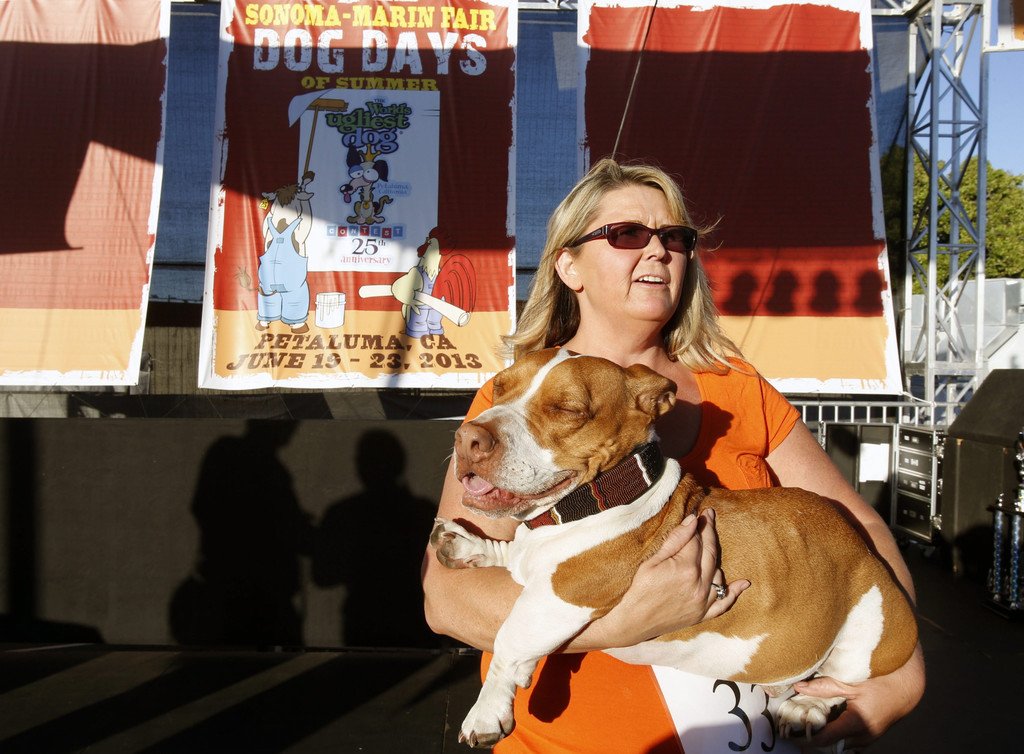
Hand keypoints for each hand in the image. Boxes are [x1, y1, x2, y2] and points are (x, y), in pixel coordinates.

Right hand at [602, 509, 749, 645]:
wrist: (635, 621)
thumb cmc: (641, 589)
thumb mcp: (653, 561)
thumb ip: (675, 540)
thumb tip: (692, 521)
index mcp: (685, 568)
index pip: (697, 540)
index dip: (698, 525)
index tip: (701, 514)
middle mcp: (699, 584)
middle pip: (711, 551)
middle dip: (710, 532)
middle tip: (710, 517)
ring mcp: (704, 601)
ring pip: (718, 572)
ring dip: (715, 557)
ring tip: (709, 544)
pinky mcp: (704, 614)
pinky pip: (725, 602)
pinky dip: (734, 592)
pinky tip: (743, 583)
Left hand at [794, 645, 924, 750]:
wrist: (905, 691)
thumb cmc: (881, 685)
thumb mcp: (852, 684)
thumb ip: (825, 687)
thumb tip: (799, 687)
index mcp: (857, 722)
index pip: (827, 738)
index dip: (807, 739)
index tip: (792, 736)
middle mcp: (862, 736)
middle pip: (831, 744)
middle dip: (813, 739)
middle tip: (794, 731)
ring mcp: (866, 740)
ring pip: (839, 745)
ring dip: (824, 739)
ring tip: (806, 728)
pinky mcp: (867, 738)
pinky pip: (846, 742)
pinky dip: (834, 737)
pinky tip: (824, 726)